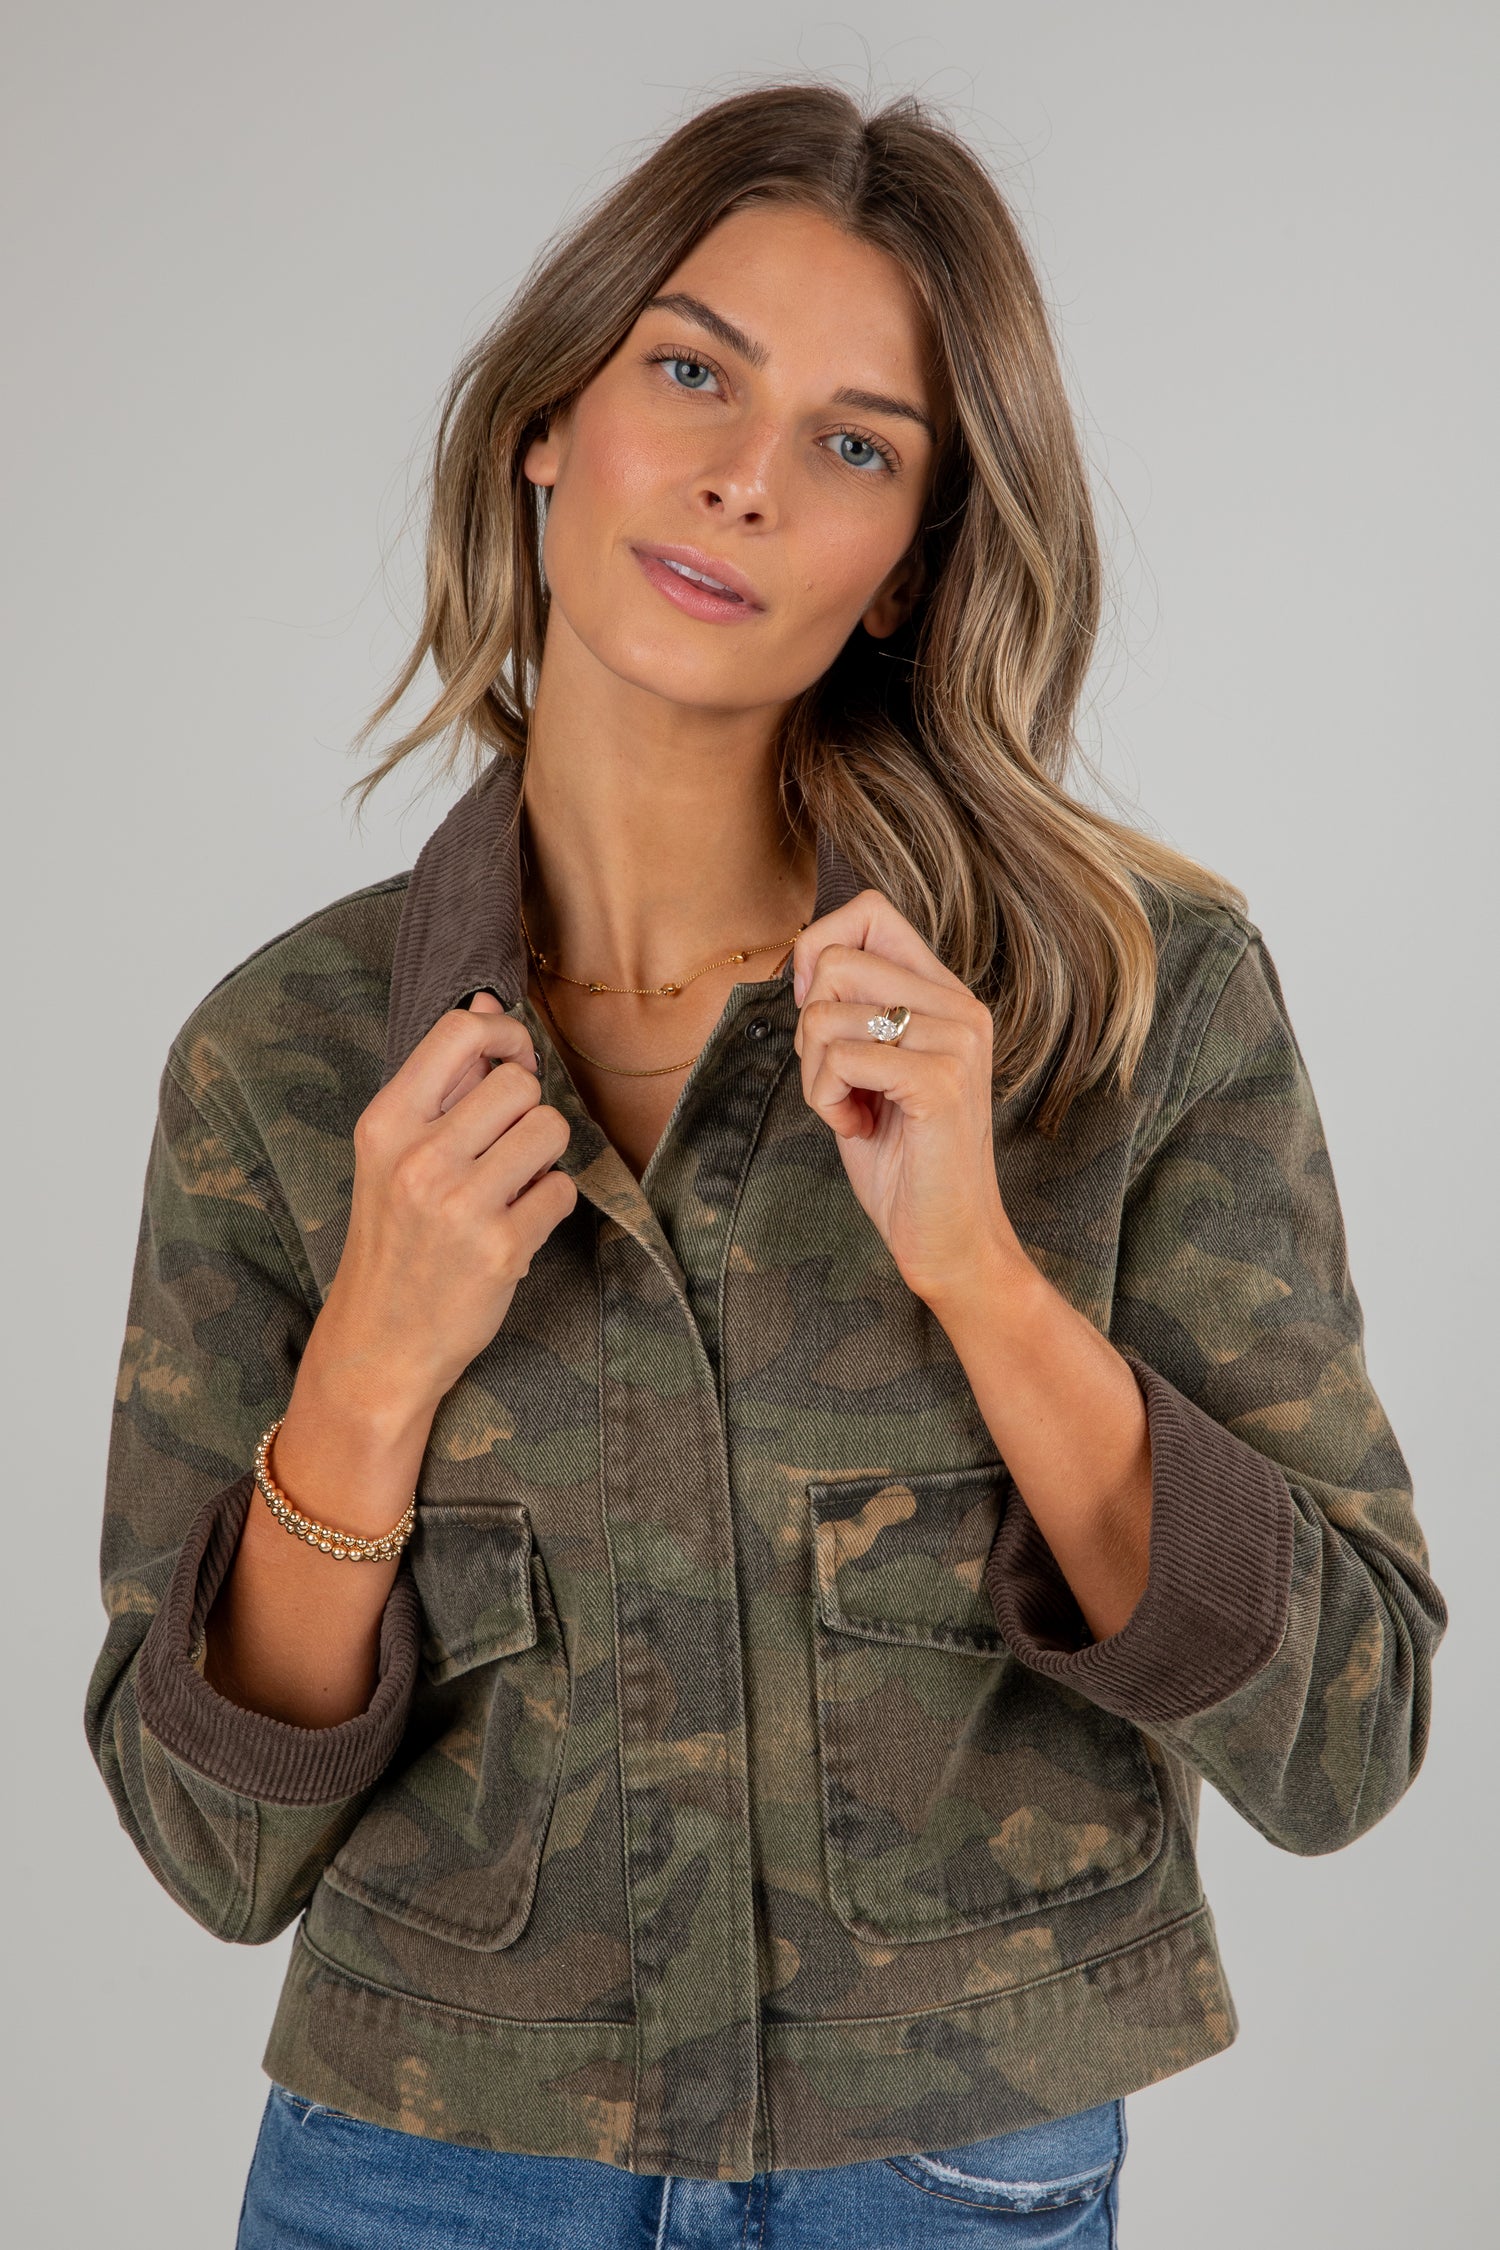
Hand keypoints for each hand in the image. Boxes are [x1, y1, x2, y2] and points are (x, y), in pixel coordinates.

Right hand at [311, 991, 577, 1417]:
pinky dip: (550, 1204)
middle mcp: (419, 1159)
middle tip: (506, 1147)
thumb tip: (485, 1003)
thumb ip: (441, 1083)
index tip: (514, 1060)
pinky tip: (517, 1225)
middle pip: (520, 1082)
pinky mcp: (501, 1248)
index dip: (506, 1035)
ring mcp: (460, 1205)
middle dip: (527, 1110)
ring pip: (550, 1129)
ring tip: (512, 1186)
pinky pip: (562, 1189)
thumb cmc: (393, 1240)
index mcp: (386, 1124)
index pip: (460, 1032)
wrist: (379, 1342)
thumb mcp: (391, 1155)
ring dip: (544, 1156)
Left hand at [792, 890, 1021, 1307]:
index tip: (820, 1013)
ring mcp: (956, 1042)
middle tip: (838, 1080)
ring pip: (826, 1013)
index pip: (869, 911)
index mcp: (945, 994)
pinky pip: (839, 1060)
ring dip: (816, 1074)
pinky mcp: (941, 1082)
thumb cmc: (902, 1159)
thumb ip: (849, 1009)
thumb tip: (804, 959)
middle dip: (808, 1029)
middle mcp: (960, 1006)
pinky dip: (828, 1102)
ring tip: (855, 1110)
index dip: (818, 951)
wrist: (948, 1239)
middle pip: (834, 960)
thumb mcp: (868, 1068)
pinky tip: (861, 1128)